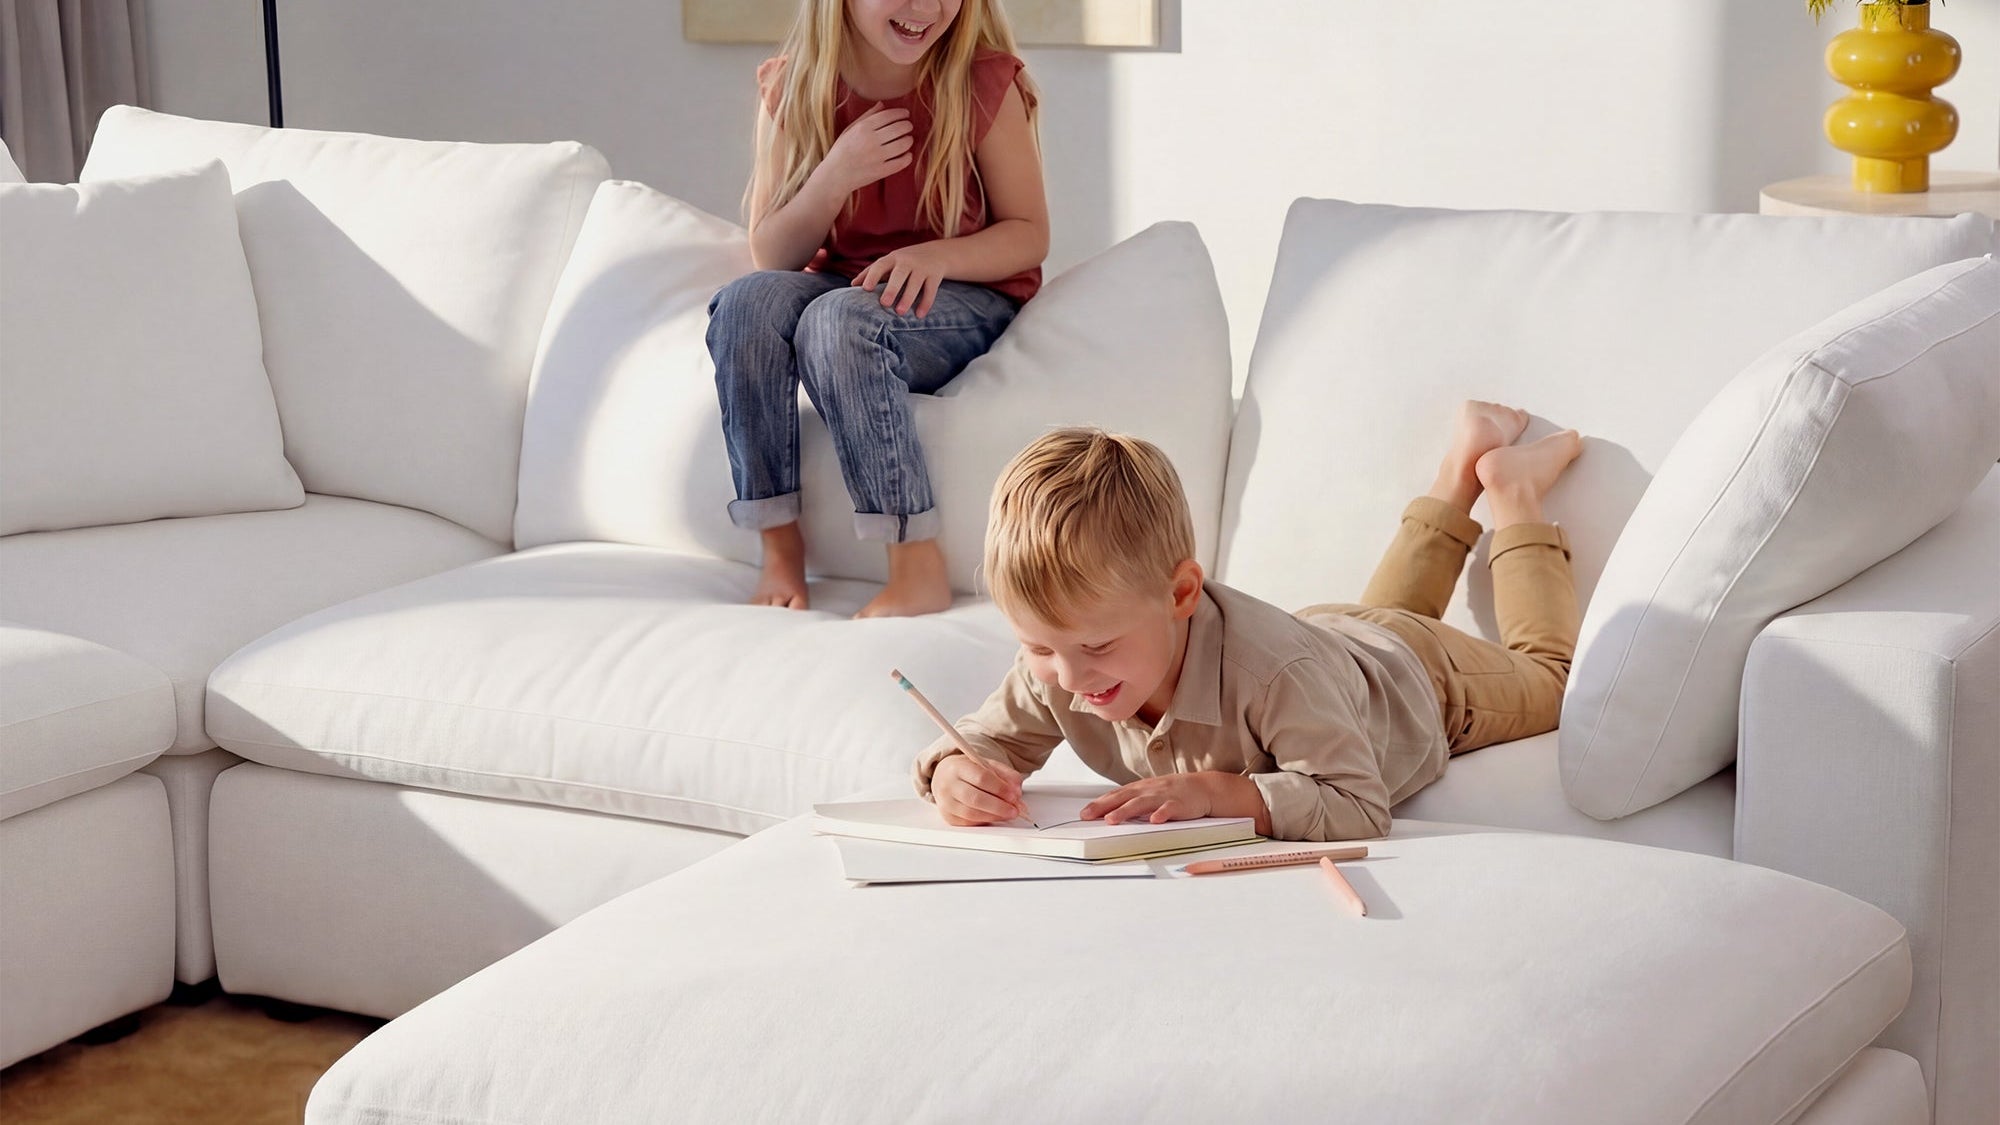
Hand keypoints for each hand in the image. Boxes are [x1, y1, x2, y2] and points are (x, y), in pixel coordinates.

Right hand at [816, 104, 913, 196]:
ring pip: (903, 144)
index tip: (906, 114)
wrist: (835, 175)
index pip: (888, 115)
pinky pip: (902, 162)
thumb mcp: (850, 129)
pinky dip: (908, 157)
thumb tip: (882, 104)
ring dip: (909, 140)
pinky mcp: (881, 171)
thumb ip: (867, 116)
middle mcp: (871, 140)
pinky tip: (906, 155)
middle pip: (899, 128)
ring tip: (907, 139)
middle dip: (907, 125)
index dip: (900, 113)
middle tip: (908, 126)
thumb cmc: (842, 151)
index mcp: (863, 128)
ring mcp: (877, 157)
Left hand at [853, 241, 949, 316]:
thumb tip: (852, 285)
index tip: (865, 289)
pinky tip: (919, 315)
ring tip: (900, 312)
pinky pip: (931, 290)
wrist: (937, 253)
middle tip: (884, 303)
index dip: (872, 276)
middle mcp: (907, 261)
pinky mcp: (935, 275)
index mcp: (893, 258)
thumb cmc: (905, 261)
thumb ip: (871, 272)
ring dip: (908, 298)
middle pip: (899, 274)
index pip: (880, 265)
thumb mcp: (889, 262)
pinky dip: (926, 303)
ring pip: (915, 283)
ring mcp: (922, 268)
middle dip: (892, 288)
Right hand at [932, 752, 1028, 826]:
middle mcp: (948, 785)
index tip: (1014, 795)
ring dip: (994, 816)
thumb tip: (1016, 789)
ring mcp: (946, 802)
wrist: (946, 777)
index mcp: (957, 767)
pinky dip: (985, 821)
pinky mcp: (948, 817)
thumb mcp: (987, 765)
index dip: (1000, 788)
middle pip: (975, 799)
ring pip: (971, 814)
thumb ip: (1005, 774)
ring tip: (1008, 814)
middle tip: (1014, 809)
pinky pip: (969, 823)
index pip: (981, 778)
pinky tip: (995, 817)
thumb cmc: (968, 771)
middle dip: (999, 806)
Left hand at [1080, 774, 1215, 824]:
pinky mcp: (1179, 804)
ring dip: (1125, 811)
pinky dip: (1161, 814)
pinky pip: (1169, 809)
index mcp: (1140, 789)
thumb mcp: (1149, 793)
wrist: (1203, 788)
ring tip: (1112, 820)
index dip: (1098, 804)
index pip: (1115, 796)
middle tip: (1087, 816)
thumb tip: (1108, 812)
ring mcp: (1163, 796)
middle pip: (1122, 798)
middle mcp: (1148, 790)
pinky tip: (1154, 820)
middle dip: (1104, 807)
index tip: (1083, 814)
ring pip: (1141, 803)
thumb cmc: (1173, 792)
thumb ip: (1131, 801)